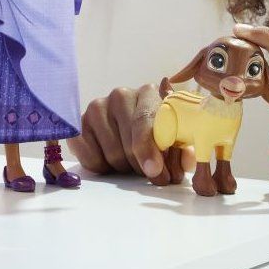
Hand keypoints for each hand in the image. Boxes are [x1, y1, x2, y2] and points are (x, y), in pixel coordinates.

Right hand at [67, 84, 193, 184]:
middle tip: (154, 175)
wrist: (126, 127)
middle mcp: (120, 95)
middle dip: (143, 166)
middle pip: (129, 143)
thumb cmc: (157, 132)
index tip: (154, 170)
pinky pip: (91, 159)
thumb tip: (189, 159)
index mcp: (148, 93)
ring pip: (112, 155)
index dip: (150, 148)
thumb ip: (185, 149)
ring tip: (133, 163)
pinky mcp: (79, 126)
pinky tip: (111, 159)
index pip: (145, 119)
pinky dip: (103, 167)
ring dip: (126, 168)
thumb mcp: (176, 138)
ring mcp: (97, 108)